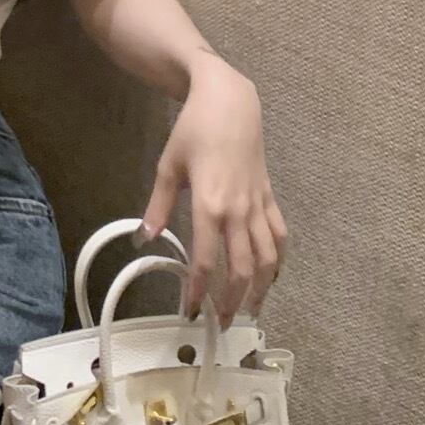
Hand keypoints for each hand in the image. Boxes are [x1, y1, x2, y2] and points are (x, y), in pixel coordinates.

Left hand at [139, 59, 287, 327]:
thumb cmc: (194, 130)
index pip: (206, 261)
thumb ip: (159, 205)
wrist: (229, 101)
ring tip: (251, 309)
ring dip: (262, 288)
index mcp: (210, 206)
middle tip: (222, 322)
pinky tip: (273, 275)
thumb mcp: (168, 166)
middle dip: (233, 300)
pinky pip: (279, 234)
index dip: (200, 290)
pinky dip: (279, 259)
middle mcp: (239, 211)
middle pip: (242, 268)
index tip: (192, 311)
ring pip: (268, 258)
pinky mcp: (270, 196)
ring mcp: (258, 204)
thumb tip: (146, 236)